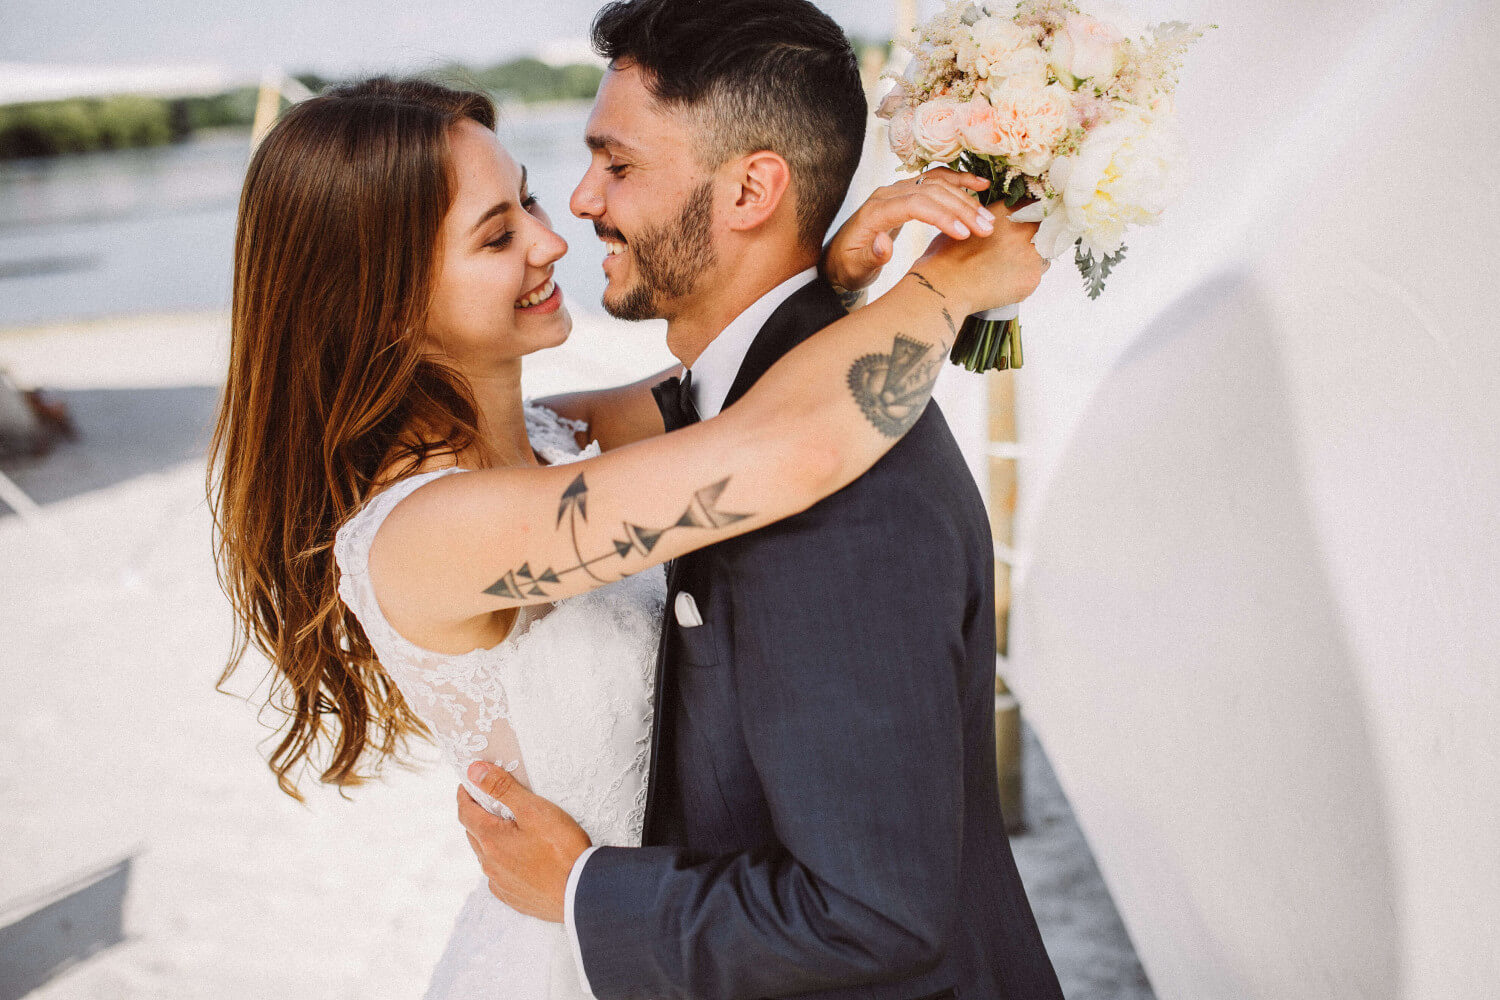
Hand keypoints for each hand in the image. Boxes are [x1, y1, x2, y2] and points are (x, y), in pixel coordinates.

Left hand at [456, 761, 592, 922]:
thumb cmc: (561, 849)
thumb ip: (503, 788)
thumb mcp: (533, 810)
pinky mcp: (514, 898)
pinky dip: (503, 862)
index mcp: (491, 840)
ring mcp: (500, 884)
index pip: (465, 812)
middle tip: (491, 801)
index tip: (468, 783)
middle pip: (474, 833)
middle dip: (478, 815)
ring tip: (509, 828)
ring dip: (491, 839)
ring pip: (487, 856)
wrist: (582, 891)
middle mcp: (489, 865)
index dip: (465, 794)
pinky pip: (499, 876)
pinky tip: (519, 858)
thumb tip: (475, 771)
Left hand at [820, 168, 995, 292]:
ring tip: (988, 216)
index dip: (941, 217)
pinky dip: (958, 180)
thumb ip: (870, 257)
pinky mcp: (906, 192)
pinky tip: (979, 185)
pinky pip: (935, 179)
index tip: (964, 235)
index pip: (914, 205)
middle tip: (986, 228)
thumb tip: (884, 243)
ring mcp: (896, 190)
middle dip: (961, 209)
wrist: (838, 257)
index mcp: (875, 212)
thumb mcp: (855, 269)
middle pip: (930, 192)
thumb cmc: (847, 266)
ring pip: (936, 184)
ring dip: (965, 197)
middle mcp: (886, 194)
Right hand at [910, 200, 1048, 315]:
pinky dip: (1025, 278)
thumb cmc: (947, 258)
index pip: (1032, 206)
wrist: (945, 286)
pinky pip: (1036, 275)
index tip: (1025, 222)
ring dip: (1032, 257)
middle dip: (1034, 235)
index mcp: (1007, 211)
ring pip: (1043, 252)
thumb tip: (992, 224)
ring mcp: (1031, 254)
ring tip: (1008, 267)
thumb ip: (987, 221)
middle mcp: (1024, 229)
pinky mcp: (1032, 278)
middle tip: (1016, 247)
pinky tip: (1005, 281)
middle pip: (1042, 227)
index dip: (1028, 214)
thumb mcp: (964, 224)